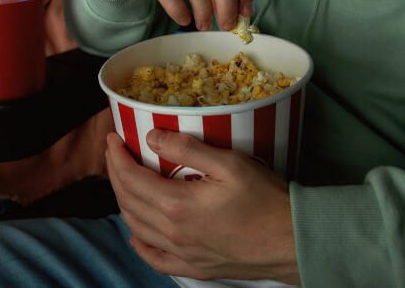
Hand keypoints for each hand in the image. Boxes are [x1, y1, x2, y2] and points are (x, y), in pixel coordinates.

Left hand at [105, 130, 299, 283]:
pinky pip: (156, 260)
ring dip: (124, 203)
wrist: (291, 241)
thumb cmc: (265, 199)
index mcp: (177, 205)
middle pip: (128, 202)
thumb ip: (187, 149)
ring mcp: (182, 254)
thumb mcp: (228, 163)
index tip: (113, 139)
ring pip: (137, 229)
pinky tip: (137, 236)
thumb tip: (151, 137)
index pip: (131, 178)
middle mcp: (172, 233)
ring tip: (124, 182)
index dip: (116, 157)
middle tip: (115, 154)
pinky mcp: (195, 267)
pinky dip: (141, 245)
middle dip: (116, 175)